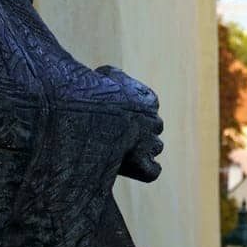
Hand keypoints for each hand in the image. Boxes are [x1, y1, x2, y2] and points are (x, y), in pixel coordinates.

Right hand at [97, 66, 164, 182]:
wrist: (90, 117)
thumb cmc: (93, 94)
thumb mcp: (105, 76)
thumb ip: (112, 77)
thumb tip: (107, 75)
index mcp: (148, 100)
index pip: (150, 106)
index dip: (136, 113)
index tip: (123, 116)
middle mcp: (154, 122)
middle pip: (155, 127)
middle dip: (142, 132)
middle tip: (121, 136)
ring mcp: (150, 144)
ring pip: (156, 147)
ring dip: (143, 151)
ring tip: (122, 152)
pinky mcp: (142, 165)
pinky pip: (152, 171)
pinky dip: (146, 170)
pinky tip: (135, 169)